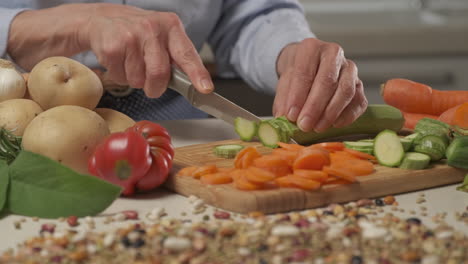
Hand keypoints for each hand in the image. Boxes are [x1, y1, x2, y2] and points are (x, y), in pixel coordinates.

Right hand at [8, 3, 212, 97]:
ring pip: (138, 80)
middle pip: (159, 74)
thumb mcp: (162, 38)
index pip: (187, 54)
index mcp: (171, 26)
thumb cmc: (139, 35)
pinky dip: (120, 76)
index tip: (205, 89)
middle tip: (151, 85)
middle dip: (155, 87)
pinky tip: (119, 60)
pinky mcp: (112, 46)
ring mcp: (131, 36)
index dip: (198, 74)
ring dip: (135, 80)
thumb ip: (177, 59)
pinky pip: (121, 77)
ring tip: (131, 63)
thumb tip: (195, 85)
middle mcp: (152, 28)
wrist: (102, 20)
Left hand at [273, 38, 367, 131]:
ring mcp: (349, 69)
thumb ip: (284, 100)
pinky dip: (347, 116)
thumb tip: (284, 117)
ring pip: (346, 91)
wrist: (308, 67)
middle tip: (304, 125)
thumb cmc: (297, 75)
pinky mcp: (360, 84)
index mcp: (311, 48)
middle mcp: (333, 54)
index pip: (304, 72)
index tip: (291, 115)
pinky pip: (358, 101)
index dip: (297, 96)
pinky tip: (334, 125)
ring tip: (317, 127)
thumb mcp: (284, 83)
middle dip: (314, 107)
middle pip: (327, 81)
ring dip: (330, 113)